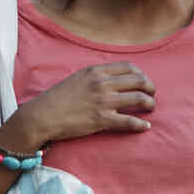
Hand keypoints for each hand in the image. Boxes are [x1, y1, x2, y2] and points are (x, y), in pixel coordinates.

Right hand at [1, 61, 156, 150]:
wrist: (43, 115)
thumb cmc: (57, 98)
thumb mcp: (77, 79)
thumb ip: (95, 77)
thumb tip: (112, 80)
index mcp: (96, 71)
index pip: (129, 67)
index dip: (141, 74)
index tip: (143, 82)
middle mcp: (102, 84)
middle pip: (139, 81)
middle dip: (150, 88)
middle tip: (151, 96)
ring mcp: (103, 102)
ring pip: (139, 99)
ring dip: (149, 104)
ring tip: (150, 109)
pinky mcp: (102, 120)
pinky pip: (129, 121)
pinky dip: (141, 124)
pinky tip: (145, 126)